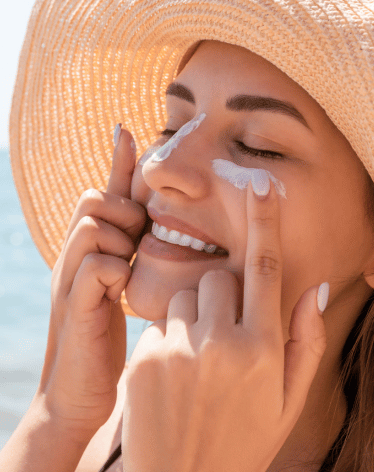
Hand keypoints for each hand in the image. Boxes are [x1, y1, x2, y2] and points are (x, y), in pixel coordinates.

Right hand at [36, 127, 146, 442]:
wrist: (78, 392)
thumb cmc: (106, 335)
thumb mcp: (121, 285)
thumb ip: (131, 252)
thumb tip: (154, 224)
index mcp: (92, 248)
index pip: (104, 193)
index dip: (116, 162)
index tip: (127, 129)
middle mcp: (76, 256)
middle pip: (94, 199)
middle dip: (121, 210)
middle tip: (137, 240)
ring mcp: (71, 278)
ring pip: (92, 225)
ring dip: (119, 238)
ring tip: (129, 263)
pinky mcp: (74, 305)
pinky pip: (94, 265)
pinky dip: (112, 271)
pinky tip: (121, 289)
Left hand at [122, 179, 327, 471]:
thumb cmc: (244, 441)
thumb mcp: (288, 400)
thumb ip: (308, 341)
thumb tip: (317, 287)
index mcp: (263, 349)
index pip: (266, 268)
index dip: (265, 221)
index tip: (261, 184)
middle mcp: (223, 344)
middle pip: (218, 278)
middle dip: (222, 295)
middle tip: (222, 335)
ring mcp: (180, 350)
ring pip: (186, 296)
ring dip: (194, 317)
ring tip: (196, 363)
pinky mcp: (145, 358)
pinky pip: (160, 323)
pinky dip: (169, 338)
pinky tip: (172, 378)